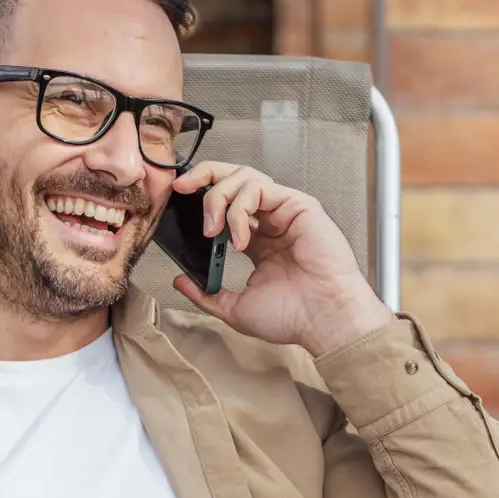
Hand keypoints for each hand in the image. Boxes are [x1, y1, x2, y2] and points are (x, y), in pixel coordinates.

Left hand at [168, 162, 392, 356]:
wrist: (322, 320)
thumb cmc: (291, 316)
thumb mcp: (235, 308)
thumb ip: (206, 293)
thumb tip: (179, 281)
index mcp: (257, 240)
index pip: (226, 203)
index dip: (201, 195)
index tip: (177, 199)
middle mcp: (270, 221)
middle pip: (234, 178)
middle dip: (203, 176)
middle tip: (182, 188)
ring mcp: (284, 211)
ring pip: (244, 177)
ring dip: (219, 198)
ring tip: (213, 231)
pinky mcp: (298, 205)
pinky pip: (260, 188)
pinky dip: (240, 209)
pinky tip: (240, 239)